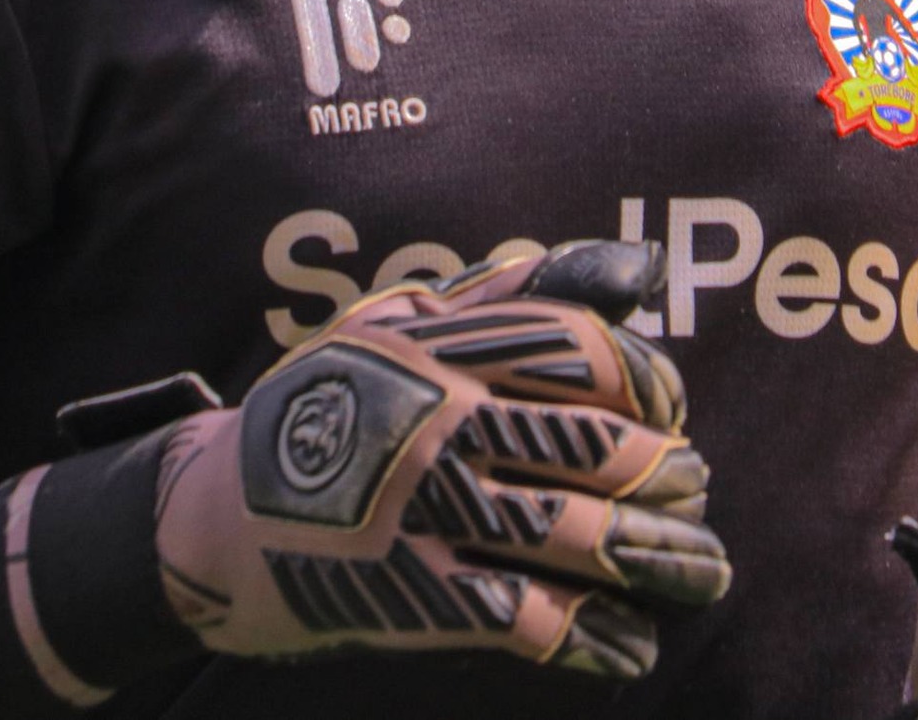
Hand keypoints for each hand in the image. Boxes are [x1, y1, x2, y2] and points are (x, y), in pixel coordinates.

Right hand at [153, 240, 730, 680]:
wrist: (214, 515)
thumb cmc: (326, 403)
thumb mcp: (401, 321)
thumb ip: (516, 292)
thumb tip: (640, 271)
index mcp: (441, 344)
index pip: (580, 349)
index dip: (648, 380)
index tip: (671, 406)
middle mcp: (439, 418)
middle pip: (592, 443)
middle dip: (666, 474)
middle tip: (695, 489)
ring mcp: (425, 509)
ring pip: (574, 532)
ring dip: (656, 557)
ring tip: (702, 569)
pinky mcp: (410, 592)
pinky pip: (524, 617)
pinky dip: (592, 635)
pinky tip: (632, 645)